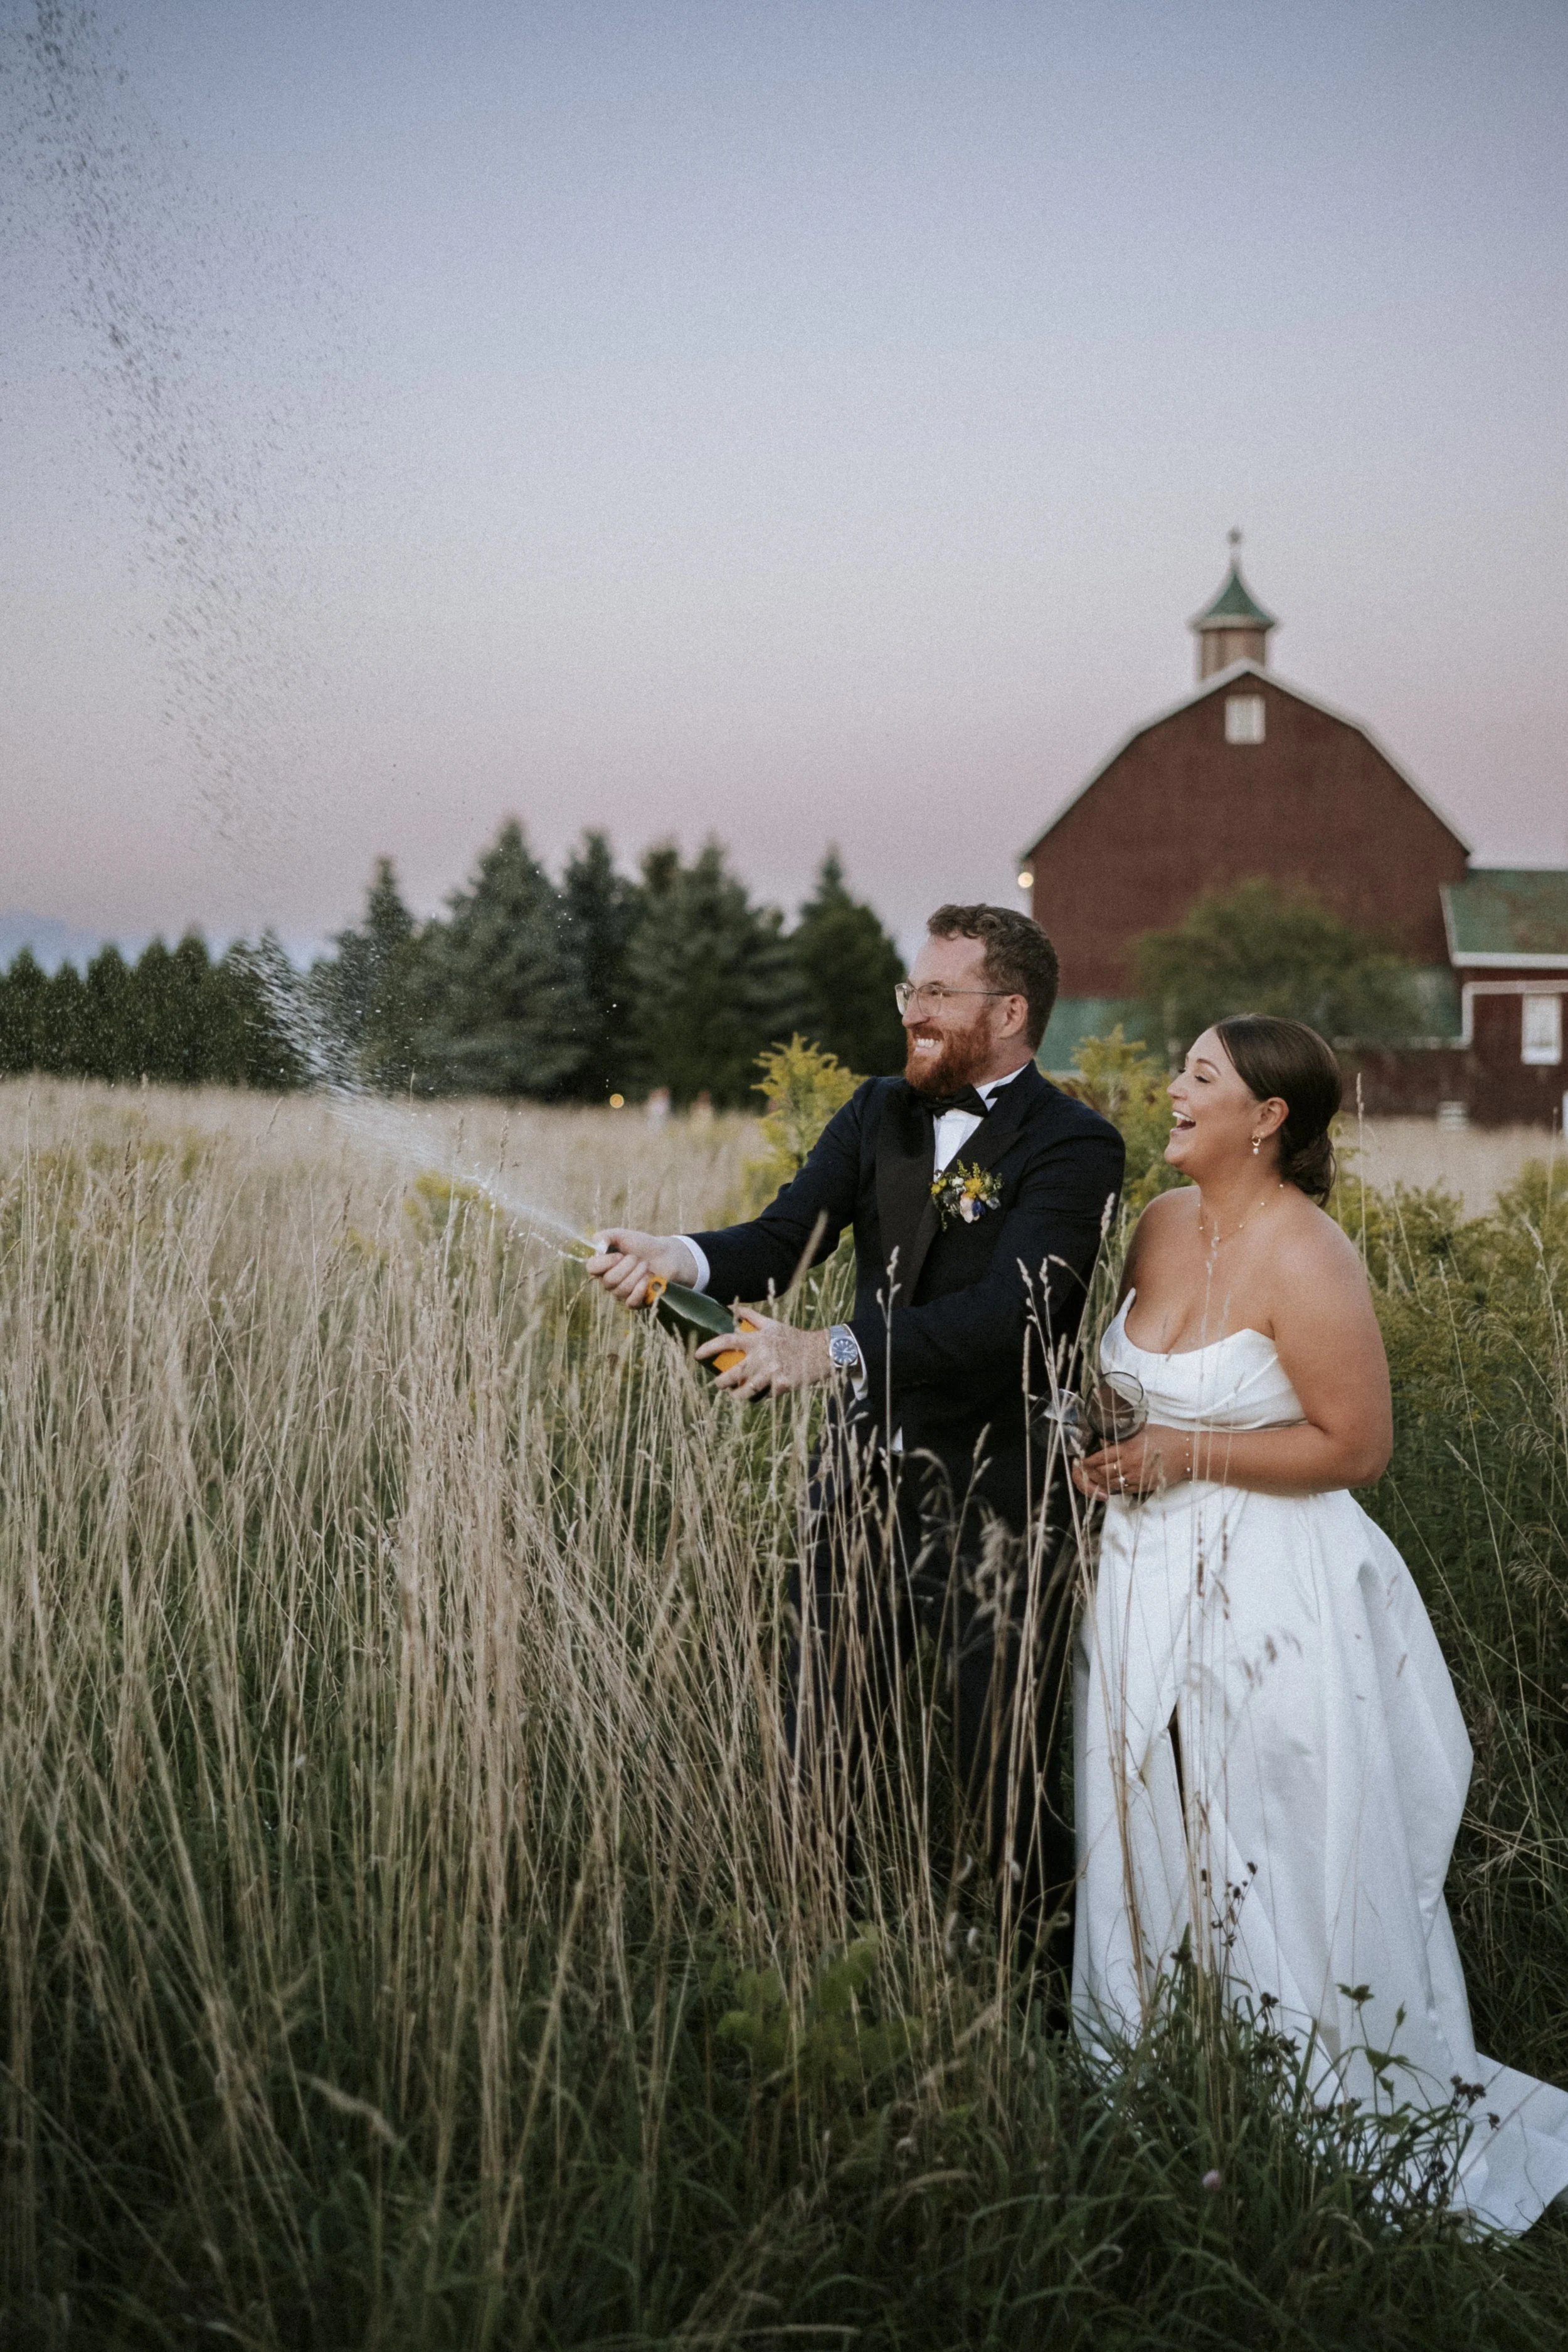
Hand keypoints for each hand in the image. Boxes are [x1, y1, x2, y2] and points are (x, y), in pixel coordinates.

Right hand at [584, 1229, 698, 1308]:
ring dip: (637, 1274)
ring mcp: (621, 1292)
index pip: (591, 1268)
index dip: (604, 1263)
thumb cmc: (643, 1245)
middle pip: (609, 1281)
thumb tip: (595, 1243)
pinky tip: (647, 1280)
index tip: (619, 1255)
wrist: (665, 1255)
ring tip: (646, 1265)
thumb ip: (606, 1236)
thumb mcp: (624, 1235)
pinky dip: (640, 1290)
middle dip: (627, 1267)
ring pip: (622, 1289)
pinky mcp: (635, 1301)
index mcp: (603, 1264)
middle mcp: (609, 1280)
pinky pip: (630, 1302)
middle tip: (637, 1258)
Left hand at [696, 1312, 831, 1399]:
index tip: (696, 1354)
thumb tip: (730, 1307)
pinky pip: (766, 1395)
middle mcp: (762, 1355)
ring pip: (746, 1389)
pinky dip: (762, 1396)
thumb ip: (750, 1315)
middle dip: (721, 1382)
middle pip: (733, 1372)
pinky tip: (761, 1395)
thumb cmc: (792, 1337)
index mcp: (757, 1339)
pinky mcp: (782, 1385)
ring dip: (737, 1395)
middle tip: (718, 1383)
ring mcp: (772, 1371)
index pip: (727, 1341)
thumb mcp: (772, 1323)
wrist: (820, 1351)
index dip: (709, 1347)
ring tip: (734, 1395)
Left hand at [1072, 1424, 1191, 1500]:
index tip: (1083, 1460)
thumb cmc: (1165, 1437)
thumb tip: (1104, 1441)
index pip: (1099, 1458)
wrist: (1187, 1453)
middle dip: (1092, 1472)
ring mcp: (1137, 1477)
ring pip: (1110, 1483)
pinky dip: (1113, 1488)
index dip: (1088, 1461)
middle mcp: (1130, 1464)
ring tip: (1097, 1477)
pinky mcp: (1144, 1486)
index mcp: (1127, 1448)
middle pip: (1102, 1472)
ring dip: (1101, 1481)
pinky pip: (1123, 1490)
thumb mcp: (1141, 1430)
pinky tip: (1110, 1484)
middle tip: (1087, 1469)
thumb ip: (1122, 1436)